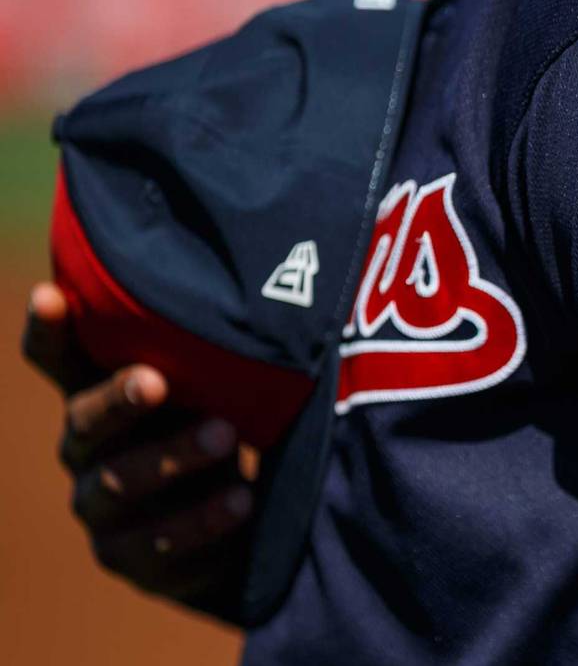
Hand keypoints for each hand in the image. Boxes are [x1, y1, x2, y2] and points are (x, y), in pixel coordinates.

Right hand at [22, 282, 252, 614]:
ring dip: (174, 457)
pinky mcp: (130, 558)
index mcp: (98, 396)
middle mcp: (85, 451)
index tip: (50, 295)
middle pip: (85, 422)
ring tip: (226, 436)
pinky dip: (204, 518)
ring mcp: (100, 508)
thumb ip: (207, 353)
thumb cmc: (216, 427)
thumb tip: (260, 287)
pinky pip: (161, 540)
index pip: (58, 360)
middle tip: (156, 381)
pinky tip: (241, 500)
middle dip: (119, 400)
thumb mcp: (211, 388)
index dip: (49, 332)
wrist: (236, 524)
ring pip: (120, 482)